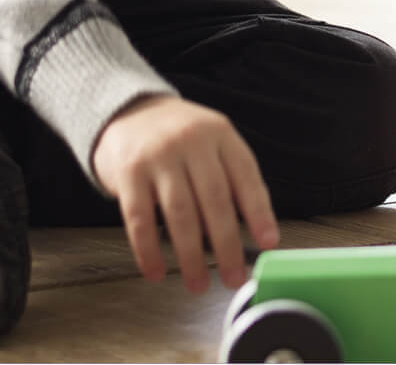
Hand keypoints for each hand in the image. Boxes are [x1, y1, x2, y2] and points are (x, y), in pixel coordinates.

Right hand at [92, 95, 278, 291]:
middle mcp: (192, 142)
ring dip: (191, 256)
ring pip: (180, 213)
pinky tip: (157, 271)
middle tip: (234, 278)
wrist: (127, 110)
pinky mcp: (128, 172)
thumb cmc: (178, 137)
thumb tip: (250, 233)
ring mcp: (158, 156)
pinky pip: (140, 219)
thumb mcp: (211, 141)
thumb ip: (229, 177)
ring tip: (198, 284)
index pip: (246, 177)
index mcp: (221, 135)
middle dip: (227, 246)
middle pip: (215, 200)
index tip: (268, 244)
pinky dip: (149, 250)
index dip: (260, 213)